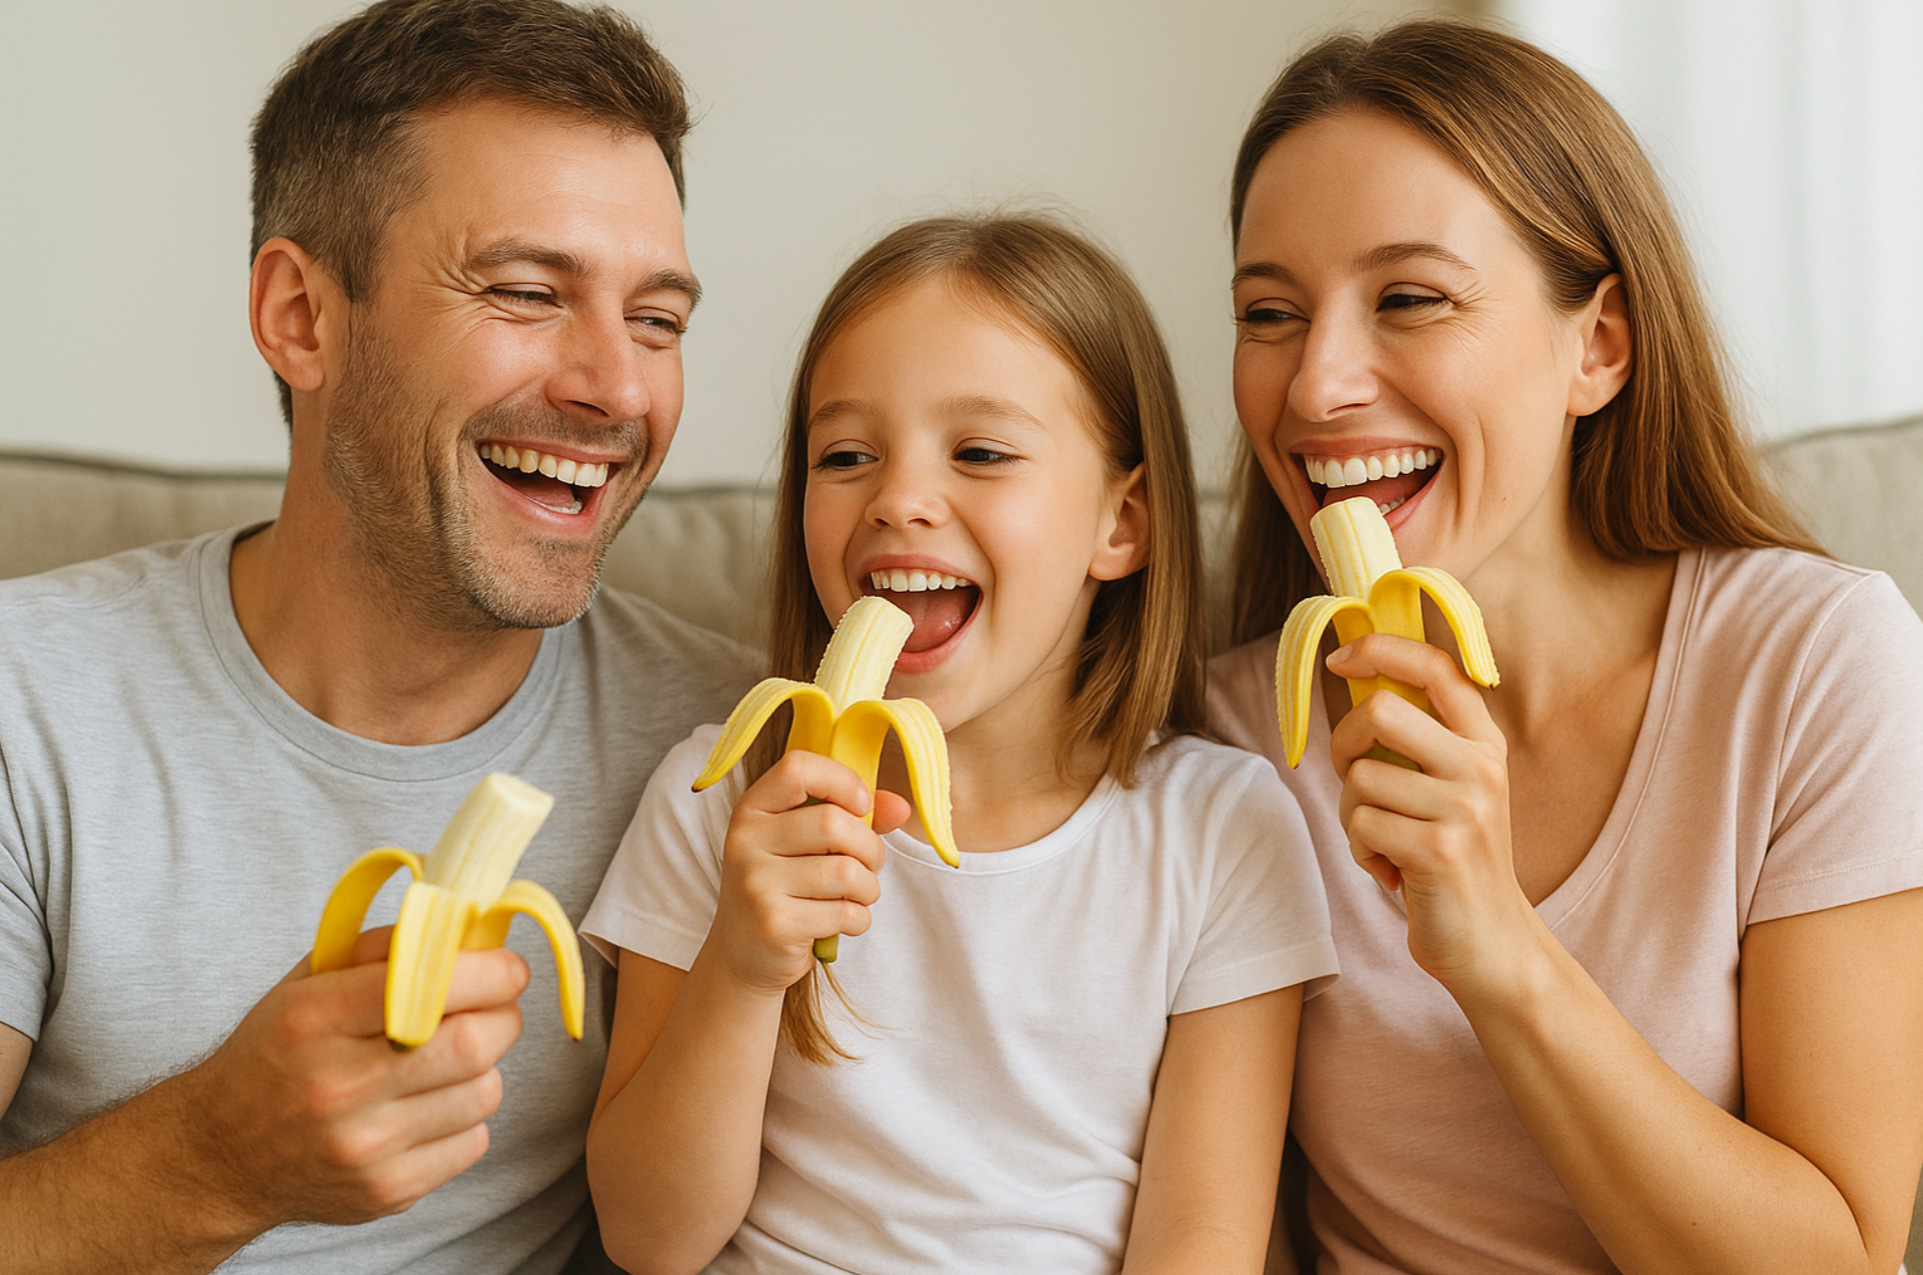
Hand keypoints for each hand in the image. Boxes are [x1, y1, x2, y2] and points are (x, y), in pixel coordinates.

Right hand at [174, 926, 528, 1232]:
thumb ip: (385, 949)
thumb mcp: (308, 983)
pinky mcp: (387, 1191)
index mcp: (314, 1019)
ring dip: (484, 1068)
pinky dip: (467, 1117)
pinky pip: (474, 1140)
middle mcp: (338, 1086)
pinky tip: (430, 1106)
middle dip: (502, 1016)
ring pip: (483, 1092)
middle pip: (472, 1042)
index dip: (492, 972)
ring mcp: (365, 1147)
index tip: (507, 968)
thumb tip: (466, 928)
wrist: (219, 1156)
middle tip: (494, 1007)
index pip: (432, 985)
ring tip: (449, 1060)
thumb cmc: (276, 1054)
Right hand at [706, 750, 909, 995]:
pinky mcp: (774, 923)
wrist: (744, 955)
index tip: (862, 805)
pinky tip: (845, 922)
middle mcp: (745, 841)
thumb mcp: (806, 845)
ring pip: (846, 871)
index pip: (797, 768)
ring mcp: (756, 883)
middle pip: (833, 823)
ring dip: (868, 888)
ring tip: (857, 896)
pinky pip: (845, 912)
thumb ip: (852, 817)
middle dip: (870, 848)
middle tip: (868, 866)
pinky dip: (859, 919)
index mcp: (753, 810)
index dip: (841, 780)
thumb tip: (901, 807)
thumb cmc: (785, 889)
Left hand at [1326, 633, 1534, 994]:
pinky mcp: (1440, 850)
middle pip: (1378, 711)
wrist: (1492, 944)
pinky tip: (1392, 870)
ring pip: (1360, 778)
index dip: (1381, 649)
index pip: (1435, 667)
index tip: (1340, 659)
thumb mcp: (1451, 789)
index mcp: (1484, 742)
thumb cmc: (1454, 860)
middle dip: (1344, 744)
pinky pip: (1362, 826)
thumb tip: (1356, 680)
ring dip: (1354, 816)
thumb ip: (1418, 741)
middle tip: (1355, 779)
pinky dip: (1361, 851)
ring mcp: (1464, 808)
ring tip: (1386, 842)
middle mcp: (1481, 767)